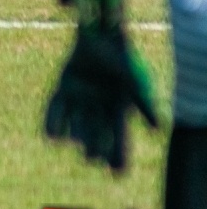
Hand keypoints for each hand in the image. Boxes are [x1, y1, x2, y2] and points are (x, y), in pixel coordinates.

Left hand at [44, 0, 157, 171]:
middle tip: (93, 160)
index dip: (118, 155)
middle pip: (97, 134)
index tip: (117, 173)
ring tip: (73, 145)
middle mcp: (98, 107)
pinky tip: (51, 136)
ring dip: (75, 136)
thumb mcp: (135, 83)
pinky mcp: (63, 88)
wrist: (101, 35)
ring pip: (77, 124)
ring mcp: (80, 98)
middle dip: (96, 148)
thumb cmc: (122, 58)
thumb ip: (144, 106)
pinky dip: (53, 121)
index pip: (119, 138)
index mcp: (118, 109)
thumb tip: (156, 130)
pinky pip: (56, 108)